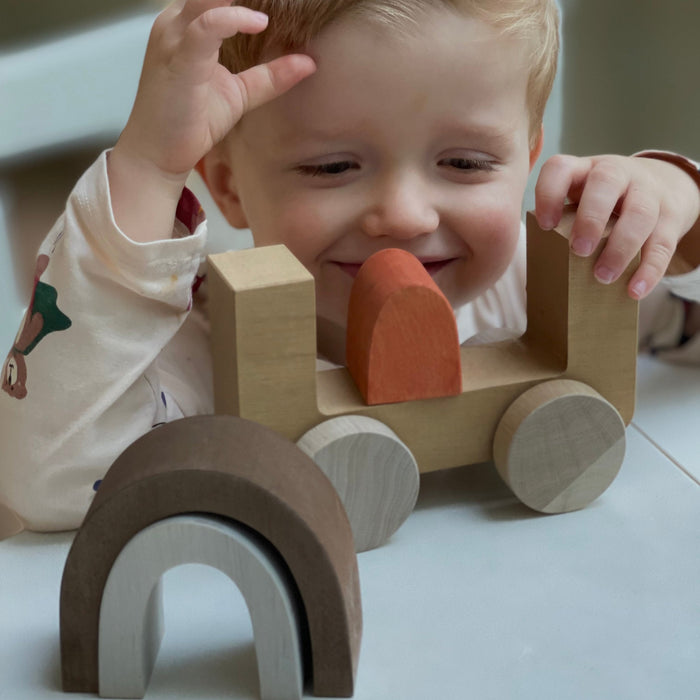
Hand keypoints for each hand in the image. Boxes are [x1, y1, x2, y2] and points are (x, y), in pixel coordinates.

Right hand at [108, 0, 315, 240]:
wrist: (157, 154)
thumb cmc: (191, 121)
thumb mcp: (239, 93)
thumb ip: (270, 76)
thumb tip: (310, 63)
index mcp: (187, 23)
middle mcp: (176, 22)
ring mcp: (174, 38)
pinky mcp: (179, 59)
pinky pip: (207, 25)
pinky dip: (234, 19)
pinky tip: (260, 23)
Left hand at [534, 154, 699, 298]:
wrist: (663, 184)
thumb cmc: (605, 201)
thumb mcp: (582, 198)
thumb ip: (562, 221)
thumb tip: (541, 269)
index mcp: (585, 170)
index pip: (561, 168)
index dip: (549, 193)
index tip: (544, 224)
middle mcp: (617, 173)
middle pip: (606, 182)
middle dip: (590, 218)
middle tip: (578, 251)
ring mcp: (648, 192)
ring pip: (639, 214)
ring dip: (620, 248)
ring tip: (602, 277)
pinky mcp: (671, 217)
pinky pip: (663, 243)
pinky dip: (649, 270)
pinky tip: (635, 290)